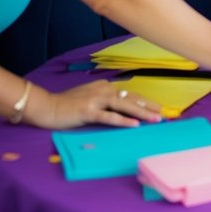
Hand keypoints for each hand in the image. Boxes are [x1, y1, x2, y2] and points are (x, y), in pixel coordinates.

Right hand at [31, 80, 161, 128]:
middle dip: (149, 106)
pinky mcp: (87, 111)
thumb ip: (104, 100)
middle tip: (165, 114)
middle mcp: (103, 90)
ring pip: (123, 105)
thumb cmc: (66, 105)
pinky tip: (134, 125)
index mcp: (104, 86)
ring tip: (155, 119)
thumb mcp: (89, 98)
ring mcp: (95, 100)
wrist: (45, 106)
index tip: (159, 108)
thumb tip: (122, 107)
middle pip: (131, 98)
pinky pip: (108, 116)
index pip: (129, 93)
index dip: (145, 101)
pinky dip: (122, 120)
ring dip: (141, 112)